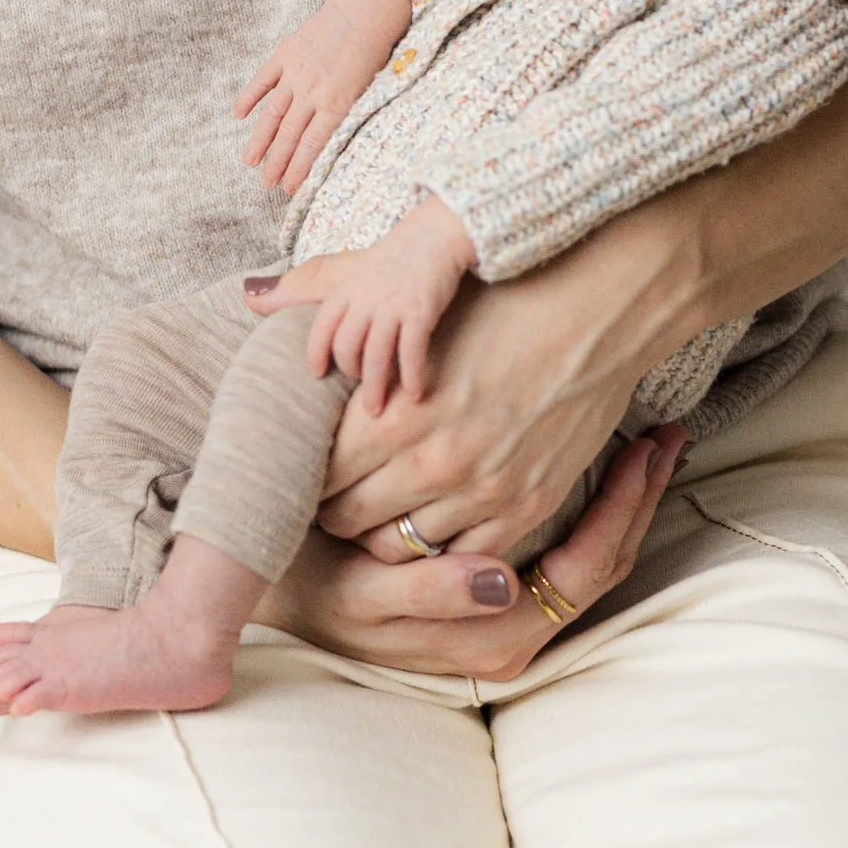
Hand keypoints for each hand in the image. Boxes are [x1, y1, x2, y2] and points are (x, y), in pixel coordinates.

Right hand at [235, 0, 413, 195]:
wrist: (364, 13)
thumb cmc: (372, 55)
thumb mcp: (368, 90)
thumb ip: (346, 115)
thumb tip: (326, 144)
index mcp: (337, 103)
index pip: (313, 145)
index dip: (299, 169)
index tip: (289, 189)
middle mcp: (313, 91)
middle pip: (289, 135)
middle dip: (277, 163)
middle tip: (266, 184)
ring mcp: (296, 72)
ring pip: (272, 113)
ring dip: (260, 140)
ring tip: (249, 161)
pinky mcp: (285, 54)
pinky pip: (263, 79)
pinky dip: (249, 96)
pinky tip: (239, 114)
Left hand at [247, 199, 686, 566]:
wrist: (599, 301)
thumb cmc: (495, 291)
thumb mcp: (402, 291)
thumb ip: (319, 296)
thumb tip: (248, 293)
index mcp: (393, 411)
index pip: (316, 475)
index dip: (303, 476)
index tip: (304, 470)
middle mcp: (434, 460)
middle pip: (350, 518)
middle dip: (334, 510)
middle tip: (333, 497)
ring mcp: (484, 490)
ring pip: (402, 547)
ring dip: (383, 534)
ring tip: (379, 512)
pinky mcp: (528, 505)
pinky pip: (463, 556)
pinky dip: (441, 549)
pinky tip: (433, 523)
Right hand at [255, 427, 690, 683]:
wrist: (274, 599)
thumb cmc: (317, 592)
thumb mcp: (360, 598)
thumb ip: (429, 592)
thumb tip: (502, 584)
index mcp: (493, 638)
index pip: (586, 570)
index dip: (623, 511)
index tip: (649, 450)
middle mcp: (513, 635)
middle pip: (604, 563)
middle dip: (638, 498)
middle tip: (667, 434)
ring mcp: (509, 616)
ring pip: (591, 557)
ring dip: (623, 499)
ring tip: (652, 440)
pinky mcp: (498, 595)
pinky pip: (564, 550)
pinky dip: (591, 505)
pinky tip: (604, 455)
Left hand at [266, 198, 478, 409]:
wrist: (433, 238)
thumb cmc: (384, 259)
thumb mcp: (338, 270)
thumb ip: (296, 287)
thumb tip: (246, 296)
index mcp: (341, 290)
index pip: (321, 327)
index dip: (317, 353)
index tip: (316, 374)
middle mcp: (364, 299)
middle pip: (347, 346)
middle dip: (349, 373)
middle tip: (357, 391)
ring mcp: (392, 306)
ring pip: (377, 355)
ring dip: (376, 387)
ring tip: (377, 410)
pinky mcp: (420, 312)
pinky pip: (412, 352)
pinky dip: (413, 376)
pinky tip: (415, 394)